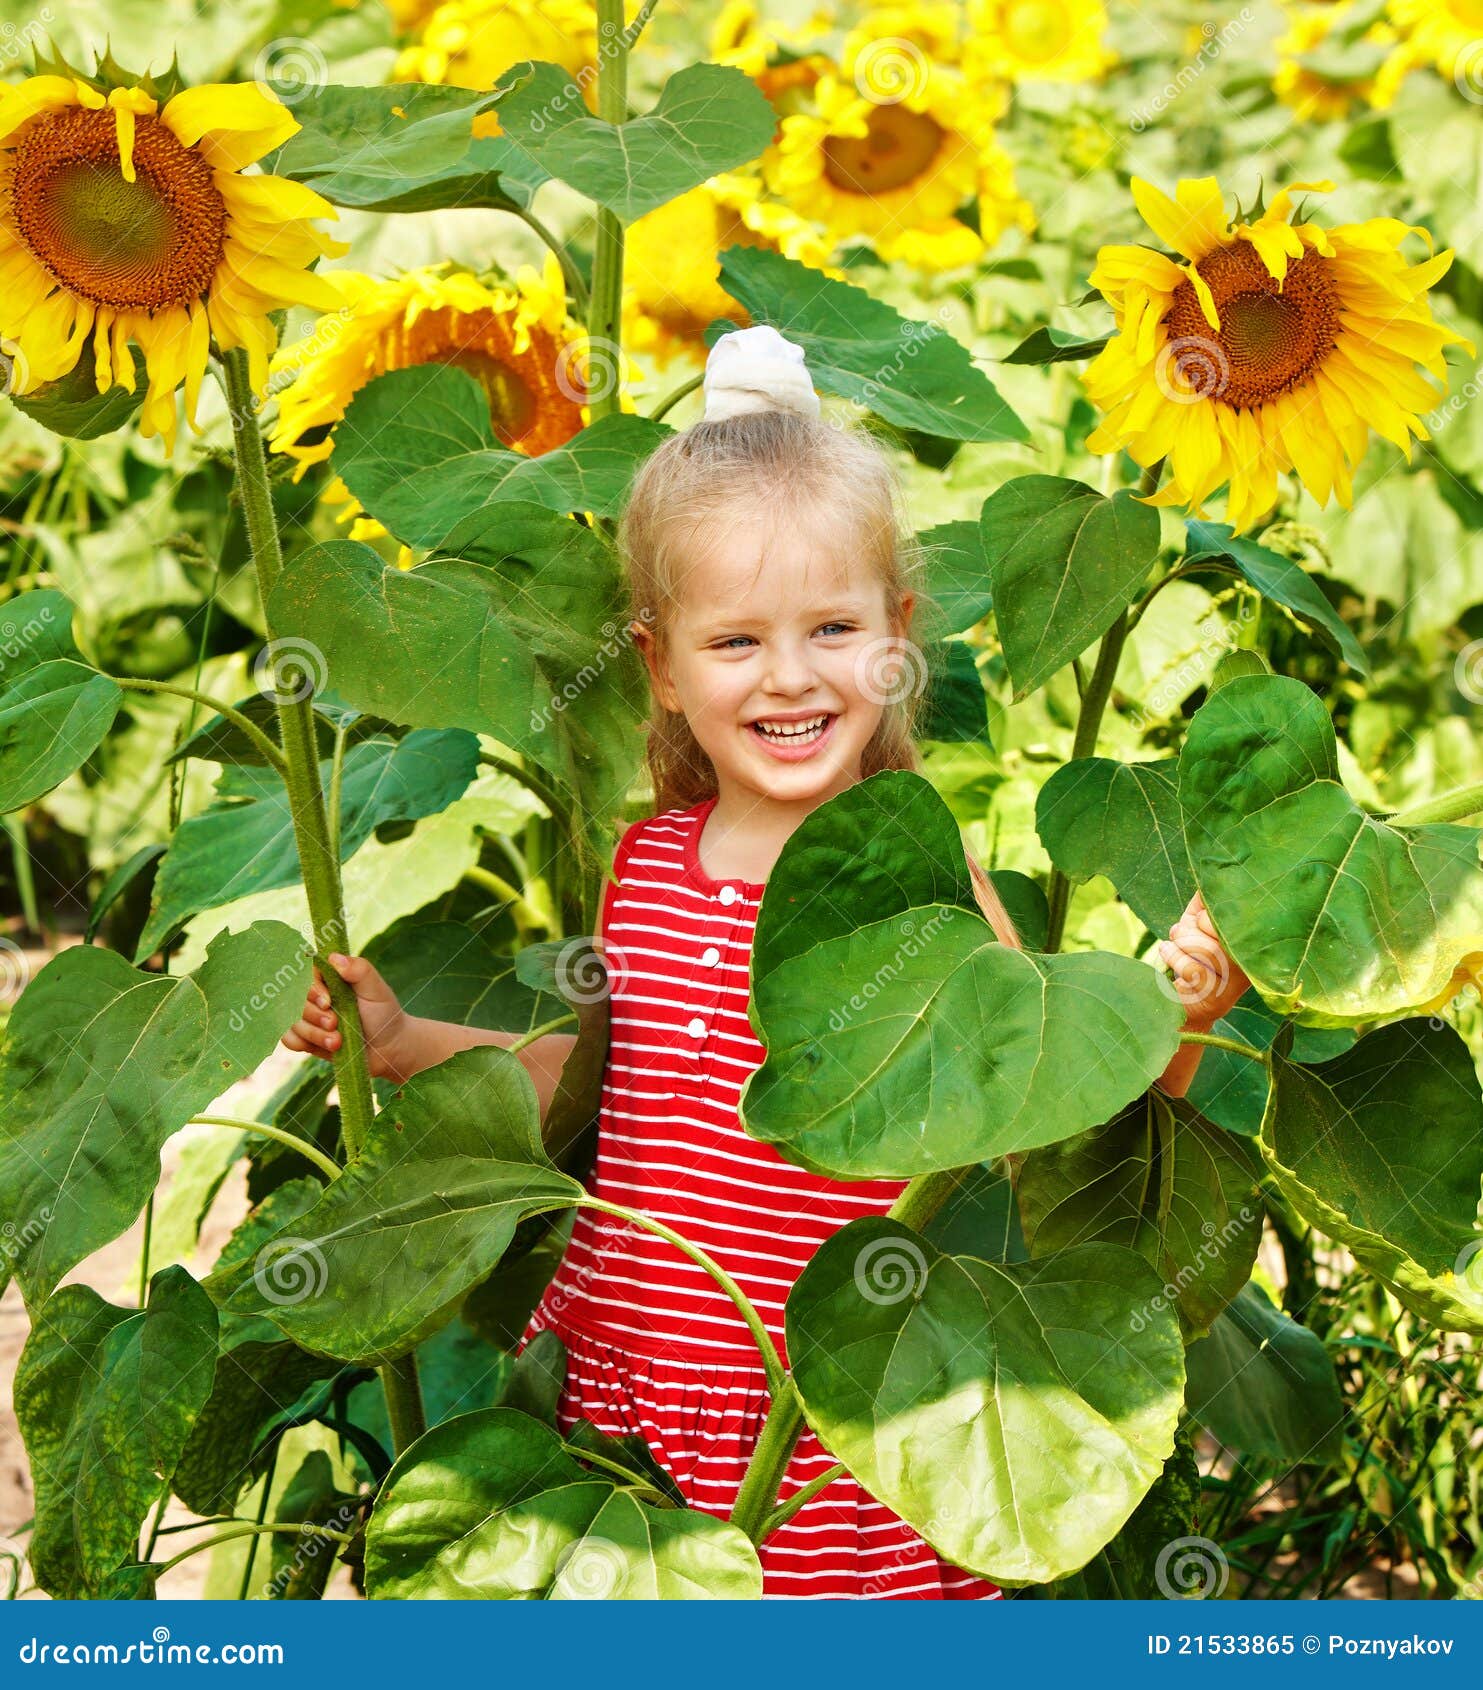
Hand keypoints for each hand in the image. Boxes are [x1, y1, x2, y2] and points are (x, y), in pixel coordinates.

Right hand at [280, 953, 412, 1080]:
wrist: (387, 1046)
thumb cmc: (383, 1012)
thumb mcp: (376, 989)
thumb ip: (359, 970)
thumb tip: (334, 958)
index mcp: (329, 976)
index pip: (306, 975)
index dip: (312, 990)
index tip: (328, 1002)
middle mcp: (314, 994)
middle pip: (295, 1000)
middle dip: (315, 1016)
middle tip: (335, 1024)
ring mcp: (308, 1016)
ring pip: (292, 1022)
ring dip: (313, 1034)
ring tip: (338, 1041)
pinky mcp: (306, 1036)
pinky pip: (289, 1039)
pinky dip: (303, 1043)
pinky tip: (325, 1046)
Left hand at [1157, 892, 1249, 1027]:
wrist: (1184, 999)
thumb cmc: (1191, 954)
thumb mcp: (1198, 921)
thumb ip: (1205, 900)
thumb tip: (1208, 870)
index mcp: (1251, 938)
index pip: (1231, 913)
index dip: (1206, 915)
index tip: (1199, 922)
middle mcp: (1252, 959)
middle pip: (1217, 928)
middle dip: (1190, 929)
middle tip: (1181, 934)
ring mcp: (1238, 980)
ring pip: (1206, 948)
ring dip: (1179, 943)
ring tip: (1172, 946)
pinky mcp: (1219, 997)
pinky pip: (1193, 967)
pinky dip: (1174, 957)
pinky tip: (1168, 953)